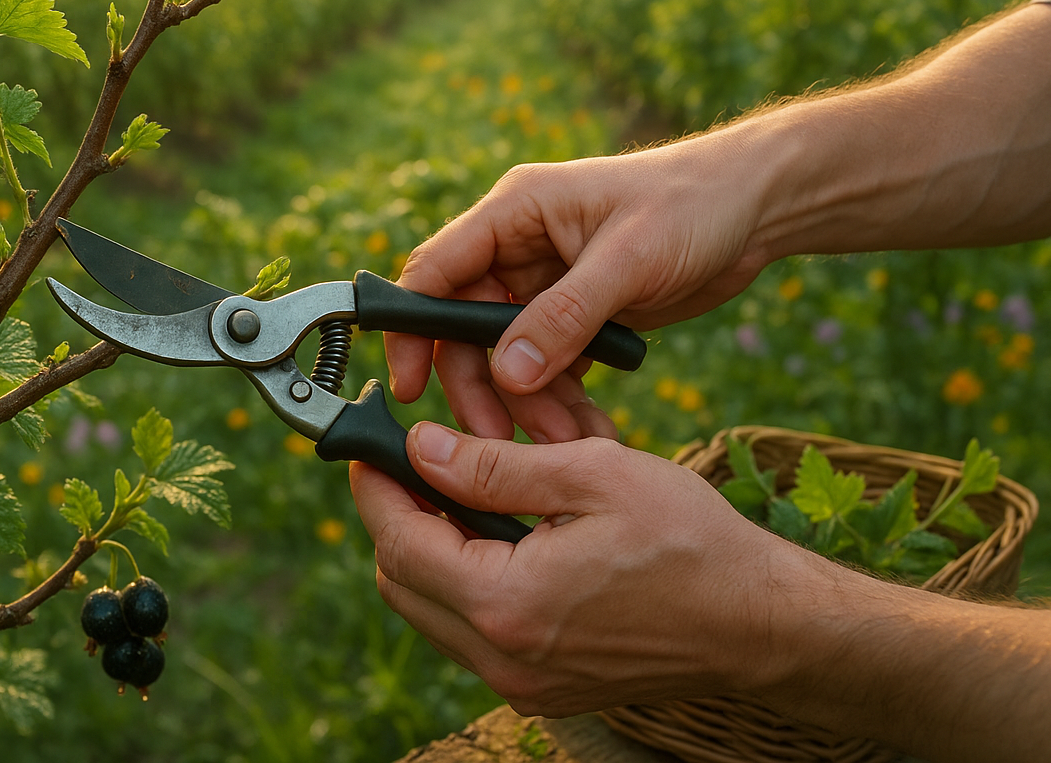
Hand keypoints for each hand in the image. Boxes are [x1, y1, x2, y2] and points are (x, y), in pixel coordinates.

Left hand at [349, 422, 826, 714]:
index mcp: (508, 603)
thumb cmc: (692, 543)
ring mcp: (522, 683)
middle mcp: (504, 657)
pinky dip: (464, 583)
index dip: (375, 485)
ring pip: (431, 611)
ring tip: (458, 493)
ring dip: (427, 551)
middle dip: (396, 518)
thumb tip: (419, 449)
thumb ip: (494, 466)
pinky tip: (499, 538)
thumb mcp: (593, 476)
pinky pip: (470, 633)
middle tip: (414, 463)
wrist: (760, 624)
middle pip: (401, 582)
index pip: (399, 542)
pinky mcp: (542, 689)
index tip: (371, 443)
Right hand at [386, 139, 768, 439]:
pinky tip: (581, 433)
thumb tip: (508, 374)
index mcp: (513, 212)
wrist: (758, 208)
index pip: (435, 271)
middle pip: (465, 327)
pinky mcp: (577, 315)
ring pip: (507, 356)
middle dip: (481, 385)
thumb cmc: (692, 205)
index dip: (411, 328)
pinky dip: (559, 400)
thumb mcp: (628, 259)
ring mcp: (546, 284)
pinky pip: (548, 366)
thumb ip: (565, 316)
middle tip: (497, 441)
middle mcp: (518, 247)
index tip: (409, 387)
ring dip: (526, 402)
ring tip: (563, 444)